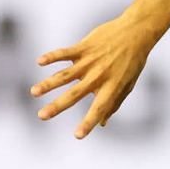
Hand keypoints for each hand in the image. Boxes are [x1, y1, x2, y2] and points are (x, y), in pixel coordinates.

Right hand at [31, 15, 153, 138]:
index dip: (89, 122)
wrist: (135, 33)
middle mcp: (99, 76)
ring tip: (34, 92)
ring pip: (65, 74)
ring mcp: (90, 61)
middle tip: (41, 116)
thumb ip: (114, 103)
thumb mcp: (127, 85)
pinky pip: (65, 52)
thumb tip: (102, 123)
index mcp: (111, 87)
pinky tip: (40, 61)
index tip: (77, 135)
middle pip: (75, 94)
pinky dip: (52, 56)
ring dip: (48, 83)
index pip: (99, 109)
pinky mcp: (84, 47)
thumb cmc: (132, 62)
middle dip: (57, 106)